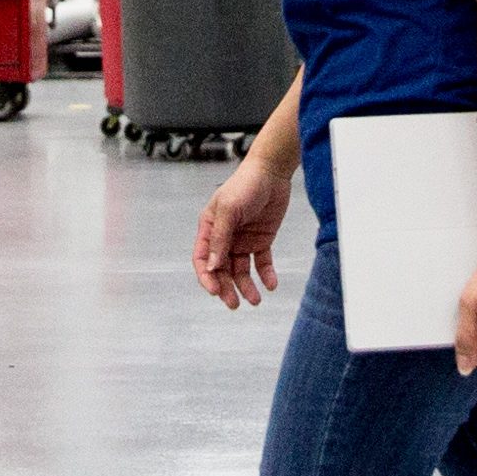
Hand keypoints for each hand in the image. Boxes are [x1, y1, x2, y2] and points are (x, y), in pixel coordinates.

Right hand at [196, 151, 294, 308]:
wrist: (273, 171)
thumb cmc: (245, 184)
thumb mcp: (229, 209)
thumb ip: (220, 238)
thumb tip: (213, 266)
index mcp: (210, 228)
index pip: (203, 258)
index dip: (207, 277)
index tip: (216, 291)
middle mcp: (224, 237)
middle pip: (222, 269)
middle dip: (227, 287)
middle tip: (234, 304)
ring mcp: (243, 239)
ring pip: (241, 270)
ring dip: (246, 286)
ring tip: (255, 300)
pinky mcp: (261, 239)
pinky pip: (261, 262)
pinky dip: (265, 274)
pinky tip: (270, 284)